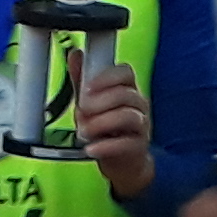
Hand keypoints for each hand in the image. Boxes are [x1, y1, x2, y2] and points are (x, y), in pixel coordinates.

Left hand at [76, 57, 153, 197]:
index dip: (106, 77)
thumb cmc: (106, 129)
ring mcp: (141, 126)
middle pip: (125, 94)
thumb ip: (82, 80)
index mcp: (127, 89)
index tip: (86, 87)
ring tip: (84, 131)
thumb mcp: (91, 102)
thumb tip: (75, 55)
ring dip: (101, 123)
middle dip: (100, 101)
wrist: (121, 162)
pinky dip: (106, 146)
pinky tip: (91, 148)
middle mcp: (138, 105)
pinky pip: (126, 143)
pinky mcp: (138, 147)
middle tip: (82, 110)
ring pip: (128, 117)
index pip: (125, 73)